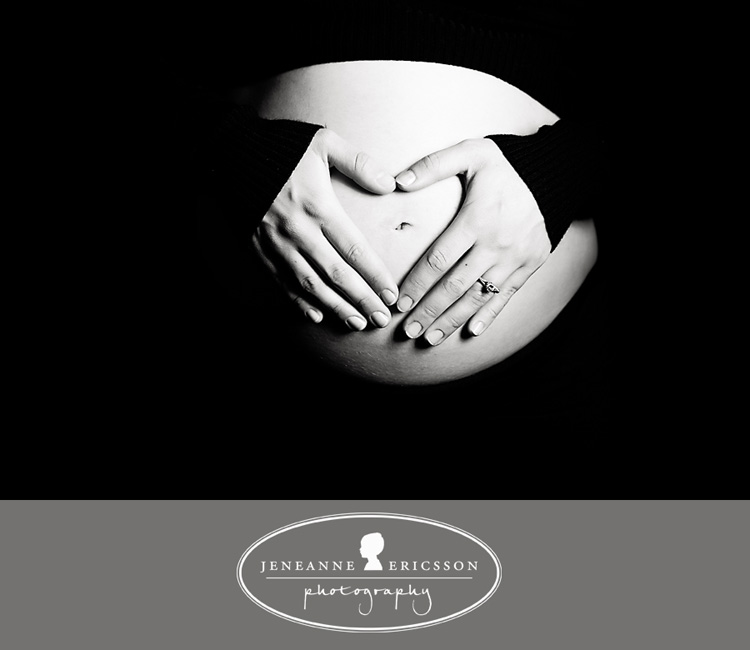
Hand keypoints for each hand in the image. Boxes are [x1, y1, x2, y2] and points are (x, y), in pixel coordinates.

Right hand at [251, 128, 398, 329]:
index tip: (392, 295)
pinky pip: (281, 283)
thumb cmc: (280, 147)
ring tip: (356, 322)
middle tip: (380, 318)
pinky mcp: (258, 251)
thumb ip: (359, 163)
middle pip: (337, 274)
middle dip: (362, 299)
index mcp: (319, 207)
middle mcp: (299, 232)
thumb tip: (390, 185)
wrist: (227, 154)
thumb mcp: (323, 143)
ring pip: (310, 285)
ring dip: (335, 307)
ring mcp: (276, 245)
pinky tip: (316, 315)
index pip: (354, 249)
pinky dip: (299, 302)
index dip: (375, 275)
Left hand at [394, 138, 550, 343]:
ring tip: (429, 338)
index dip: (416, 284)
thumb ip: (433, 165)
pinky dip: (488, 316)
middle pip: (454, 286)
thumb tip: (397, 181)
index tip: (399, 302)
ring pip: (477, 298)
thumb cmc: (505, 166)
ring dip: (451, 320)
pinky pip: (505, 297)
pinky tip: (471, 332)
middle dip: (428, 311)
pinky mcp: (528, 267)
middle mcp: (495, 245)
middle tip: (407, 331)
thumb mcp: (470, 153)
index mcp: (476, 220)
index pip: (438, 260)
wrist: (555, 175)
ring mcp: (513, 260)